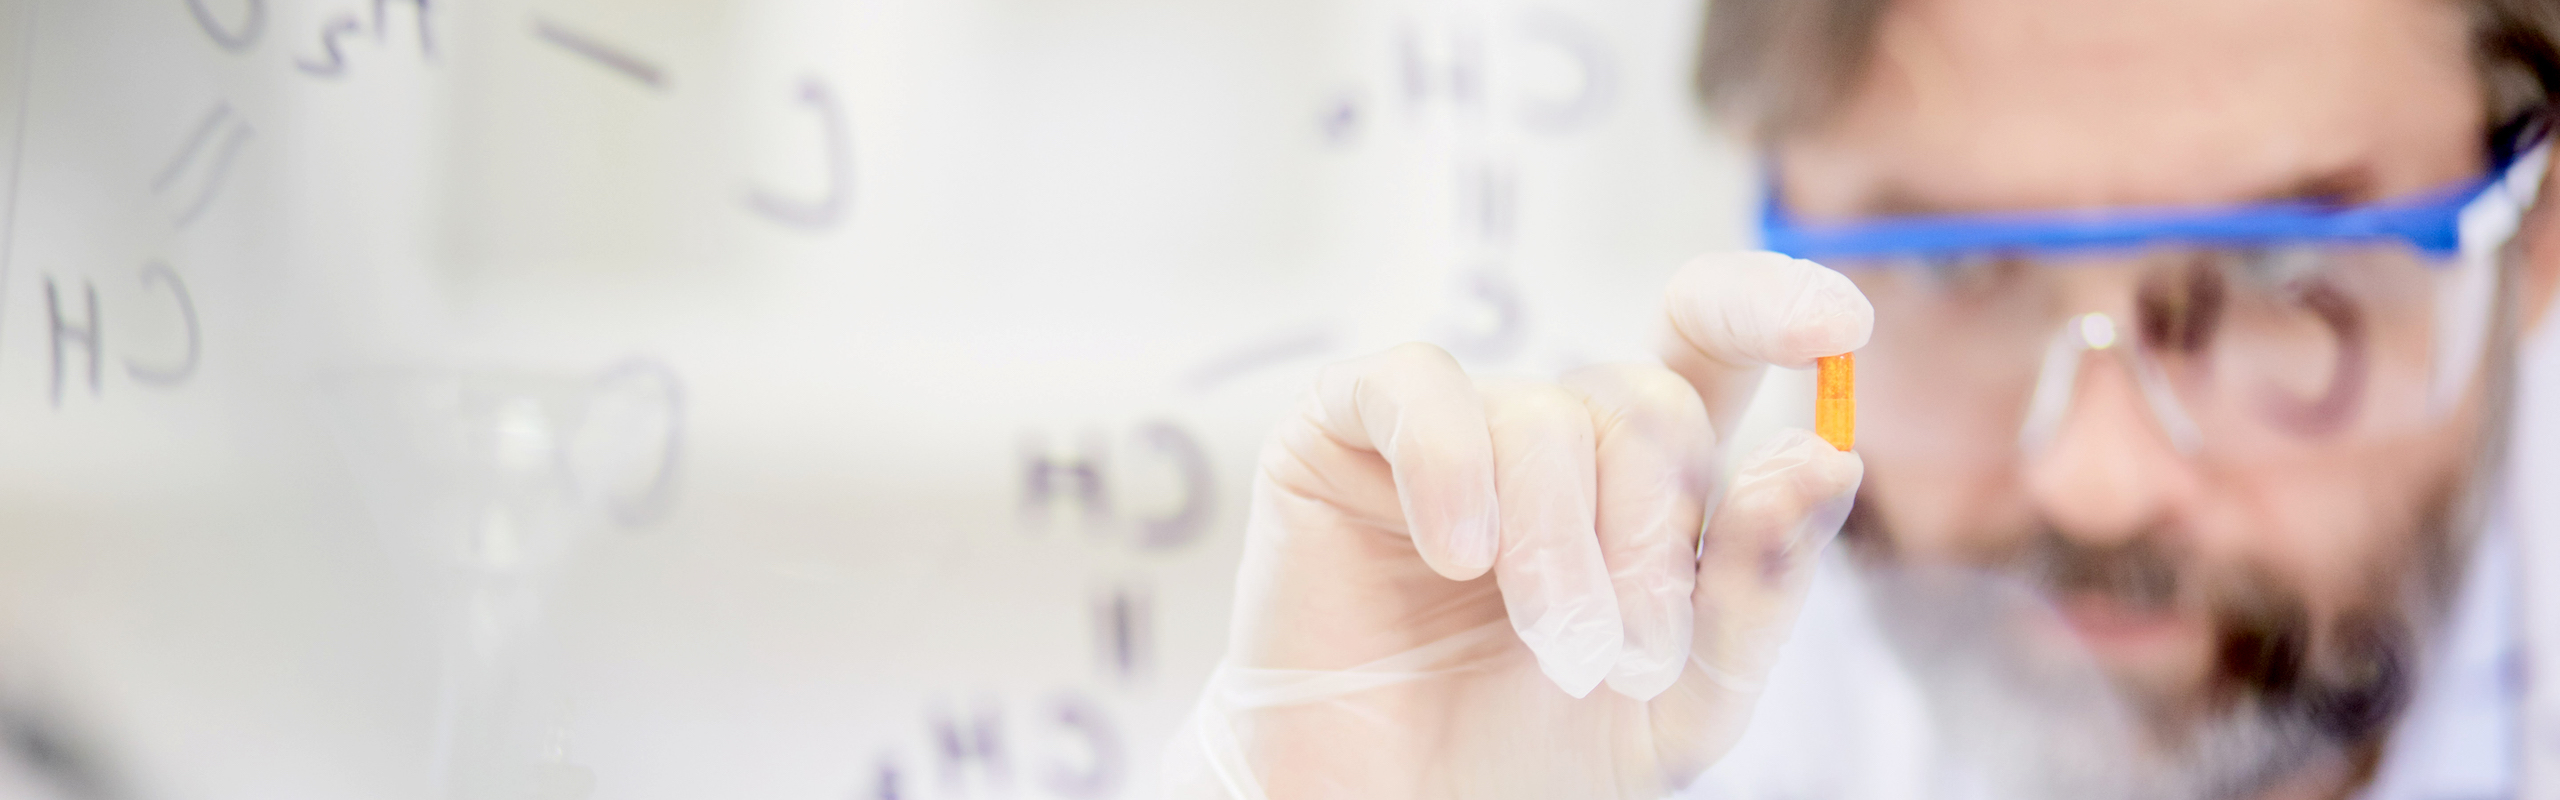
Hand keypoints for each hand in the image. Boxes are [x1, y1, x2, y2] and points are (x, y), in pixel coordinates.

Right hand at [1166, 252, 1875, 798]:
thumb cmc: (1532, 761)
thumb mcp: (1687, 702)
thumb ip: (1759, 592)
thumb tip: (1823, 459)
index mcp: (1646, 482)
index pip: (1713, 344)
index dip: (1768, 307)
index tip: (1836, 326)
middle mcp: (1554, 437)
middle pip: (1648, 403)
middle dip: (1655, 541)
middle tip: (1621, 660)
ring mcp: (1450, 428)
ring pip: (1546, 416)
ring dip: (1563, 549)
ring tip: (1550, 650)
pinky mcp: (1341, 434)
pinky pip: (1419, 389)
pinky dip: (1451, 466)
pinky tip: (1458, 555)